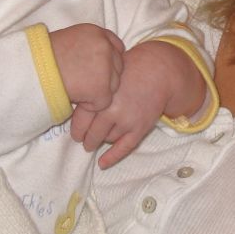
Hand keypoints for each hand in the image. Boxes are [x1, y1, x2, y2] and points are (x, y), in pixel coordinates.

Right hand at [49, 23, 124, 111]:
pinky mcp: (101, 88)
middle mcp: (104, 47)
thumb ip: (88, 46)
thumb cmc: (43, 58)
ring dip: (97, 91)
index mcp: (96, 32)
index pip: (117, 47)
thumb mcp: (70, 41)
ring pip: (112, 87)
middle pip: (118, 68)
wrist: (32, 71)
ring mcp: (105, 67)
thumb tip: (98, 61)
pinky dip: (90, 105)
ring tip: (75, 87)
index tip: (99, 69)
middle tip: (82, 81)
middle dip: (105, 77)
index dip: (110, 60)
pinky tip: (75, 97)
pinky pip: (102, 103)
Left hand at [72, 41, 202, 168]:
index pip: (81, 119)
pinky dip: (112, 157)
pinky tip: (102, 164)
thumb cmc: (131, 69)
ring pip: (107, 139)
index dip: (76, 128)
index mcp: (101, 95)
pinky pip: (123, 147)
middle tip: (83, 140)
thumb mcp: (108, 75)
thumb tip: (75, 103)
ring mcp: (126, 121)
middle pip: (92, 132)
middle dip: (86, 139)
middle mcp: (111, 110)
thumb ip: (93, 89)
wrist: (159, 72)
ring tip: (96, 141)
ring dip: (101, 141)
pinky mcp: (139, 128)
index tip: (75, 133)